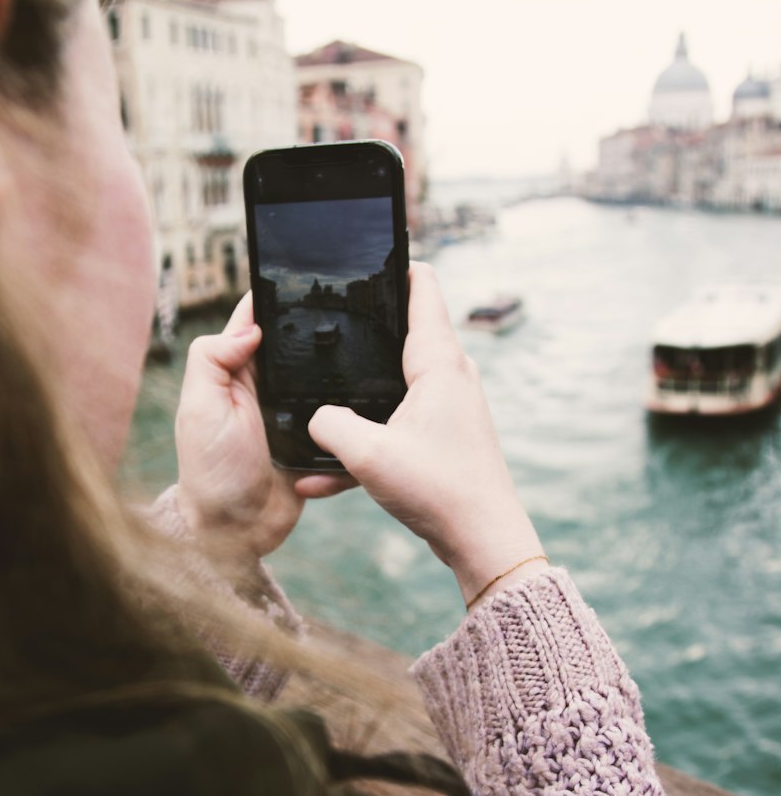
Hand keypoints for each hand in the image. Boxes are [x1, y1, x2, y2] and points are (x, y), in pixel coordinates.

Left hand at [175, 293, 351, 563]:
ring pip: (328, 377)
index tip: (302, 271)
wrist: (237, 532)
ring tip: (376, 340)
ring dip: (346, 367)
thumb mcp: (199, 408)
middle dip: (322, 325)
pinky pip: (343, 416)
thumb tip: (248, 327)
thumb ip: (212, 359)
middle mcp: (268, 389)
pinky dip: (353, 408)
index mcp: (237, 374)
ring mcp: (297, 414)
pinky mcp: (320, 441)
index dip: (275, 296)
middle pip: (300, 344)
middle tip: (355, 302)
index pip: (257, 321)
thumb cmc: (210, 471)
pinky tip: (377, 391)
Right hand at [305, 263, 545, 605]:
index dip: (393, 265)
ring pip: (392, 387)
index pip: (422, 287)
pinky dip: (366, 443)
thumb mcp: (367, 453)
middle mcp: (450, 376)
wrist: (483, 542)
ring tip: (312, 418)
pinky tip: (324, 479)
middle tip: (320, 332)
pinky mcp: (444, 438)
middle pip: (402, 334)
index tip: (364, 254)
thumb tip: (314, 418)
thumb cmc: (439, 491)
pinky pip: (395, 427)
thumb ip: (330, 424)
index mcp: (439, 362)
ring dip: (356, 403)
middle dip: (361, 335)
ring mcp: (449, 407)